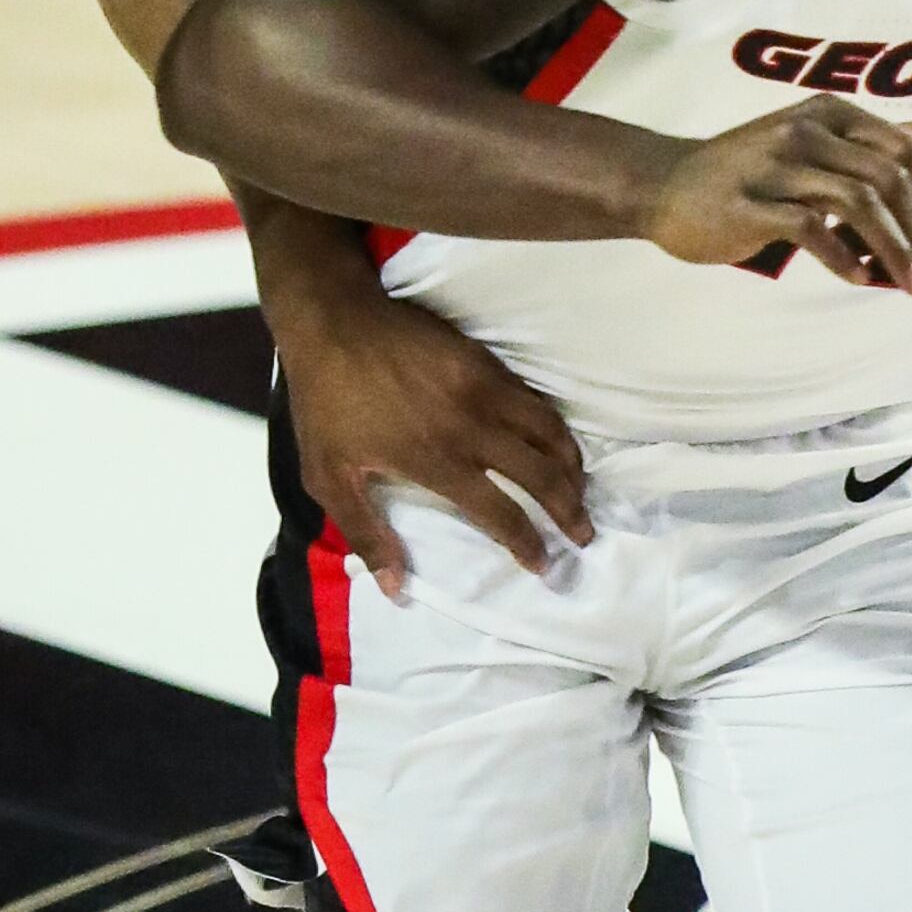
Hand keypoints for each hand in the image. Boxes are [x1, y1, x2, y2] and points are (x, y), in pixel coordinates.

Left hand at [273, 261, 590, 597]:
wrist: (335, 323)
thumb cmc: (326, 404)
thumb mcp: (327, 478)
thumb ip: (365, 534)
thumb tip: (397, 588)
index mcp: (436, 460)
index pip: (501, 512)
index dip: (528, 543)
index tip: (544, 564)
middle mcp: (472, 427)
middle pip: (542, 474)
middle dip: (570, 509)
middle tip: (585, 534)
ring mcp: (485, 389)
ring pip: (550, 432)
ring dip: (572, 466)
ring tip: (580, 489)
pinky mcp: (488, 362)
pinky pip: (536, 400)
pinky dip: (555, 428)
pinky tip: (555, 442)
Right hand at [639, 95, 911, 291]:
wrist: (664, 185)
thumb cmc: (749, 170)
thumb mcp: (816, 145)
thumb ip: (880, 145)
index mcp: (825, 112)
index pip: (900, 149)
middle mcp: (803, 130)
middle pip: (885, 177)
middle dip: (911, 229)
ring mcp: (774, 166)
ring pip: (856, 203)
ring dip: (890, 250)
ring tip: (902, 282)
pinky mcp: (749, 205)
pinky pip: (812, 229)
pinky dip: (844, 258)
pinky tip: (858, 278)